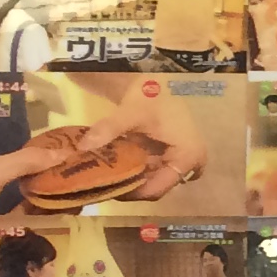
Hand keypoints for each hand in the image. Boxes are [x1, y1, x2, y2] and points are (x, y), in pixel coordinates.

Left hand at [73, 84, 210, 191]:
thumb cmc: (149, 97)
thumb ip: (108, 130)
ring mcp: (186, 162)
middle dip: (132, 185)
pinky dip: (139, 170)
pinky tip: (121, 165)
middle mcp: (192, 164)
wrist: (155, 84)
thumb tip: (83, 147)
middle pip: (157, 186)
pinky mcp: (178, 159)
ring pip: (156, 181)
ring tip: (111, 173)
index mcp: (187, 156)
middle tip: (106, 180)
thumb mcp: (129, 114)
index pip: (157, 188)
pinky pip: (157, 173)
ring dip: (135, 178)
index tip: (107, 187)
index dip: (131, 192)